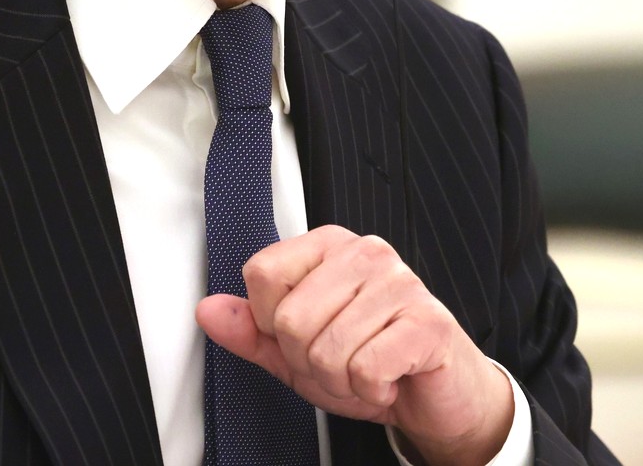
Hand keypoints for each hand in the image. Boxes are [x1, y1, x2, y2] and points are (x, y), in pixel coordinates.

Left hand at [195, 225, 514, 465]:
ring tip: (368, 370)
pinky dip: (372, 391)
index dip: (272, 322)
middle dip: (309, 362)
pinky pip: (366, 369)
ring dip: (343, 382)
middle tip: (343, 361)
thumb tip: (207, 310)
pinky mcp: (428, 321)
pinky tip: (390, 379)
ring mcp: (400, 282)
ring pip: (327, 350)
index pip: (262, 272)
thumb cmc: (371, 363)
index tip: (304, 335)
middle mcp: (364, 252)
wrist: (435, 396)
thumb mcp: (297, 353)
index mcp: (328, 247)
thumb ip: (252, 332)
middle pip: (291, 319)